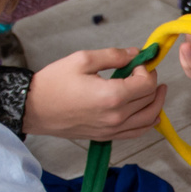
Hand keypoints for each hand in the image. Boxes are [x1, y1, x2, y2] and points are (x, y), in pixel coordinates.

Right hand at [22, 45, 166, 140]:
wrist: (33, 108)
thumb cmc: (54, 83)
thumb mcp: (83, 60)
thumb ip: (114, 56)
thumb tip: (136, 54)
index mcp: (112, 96)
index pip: (147, 84)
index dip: (147, 71)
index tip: (138, 63)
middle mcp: (116, 117)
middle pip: (150, 101)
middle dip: (152, 84)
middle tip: (146, 72)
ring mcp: (112, 130)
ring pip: (148, 120)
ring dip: (156, 103)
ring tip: (157, 91)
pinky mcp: (106, 137)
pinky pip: (136, 132)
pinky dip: (147, 122)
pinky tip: (150, 113)